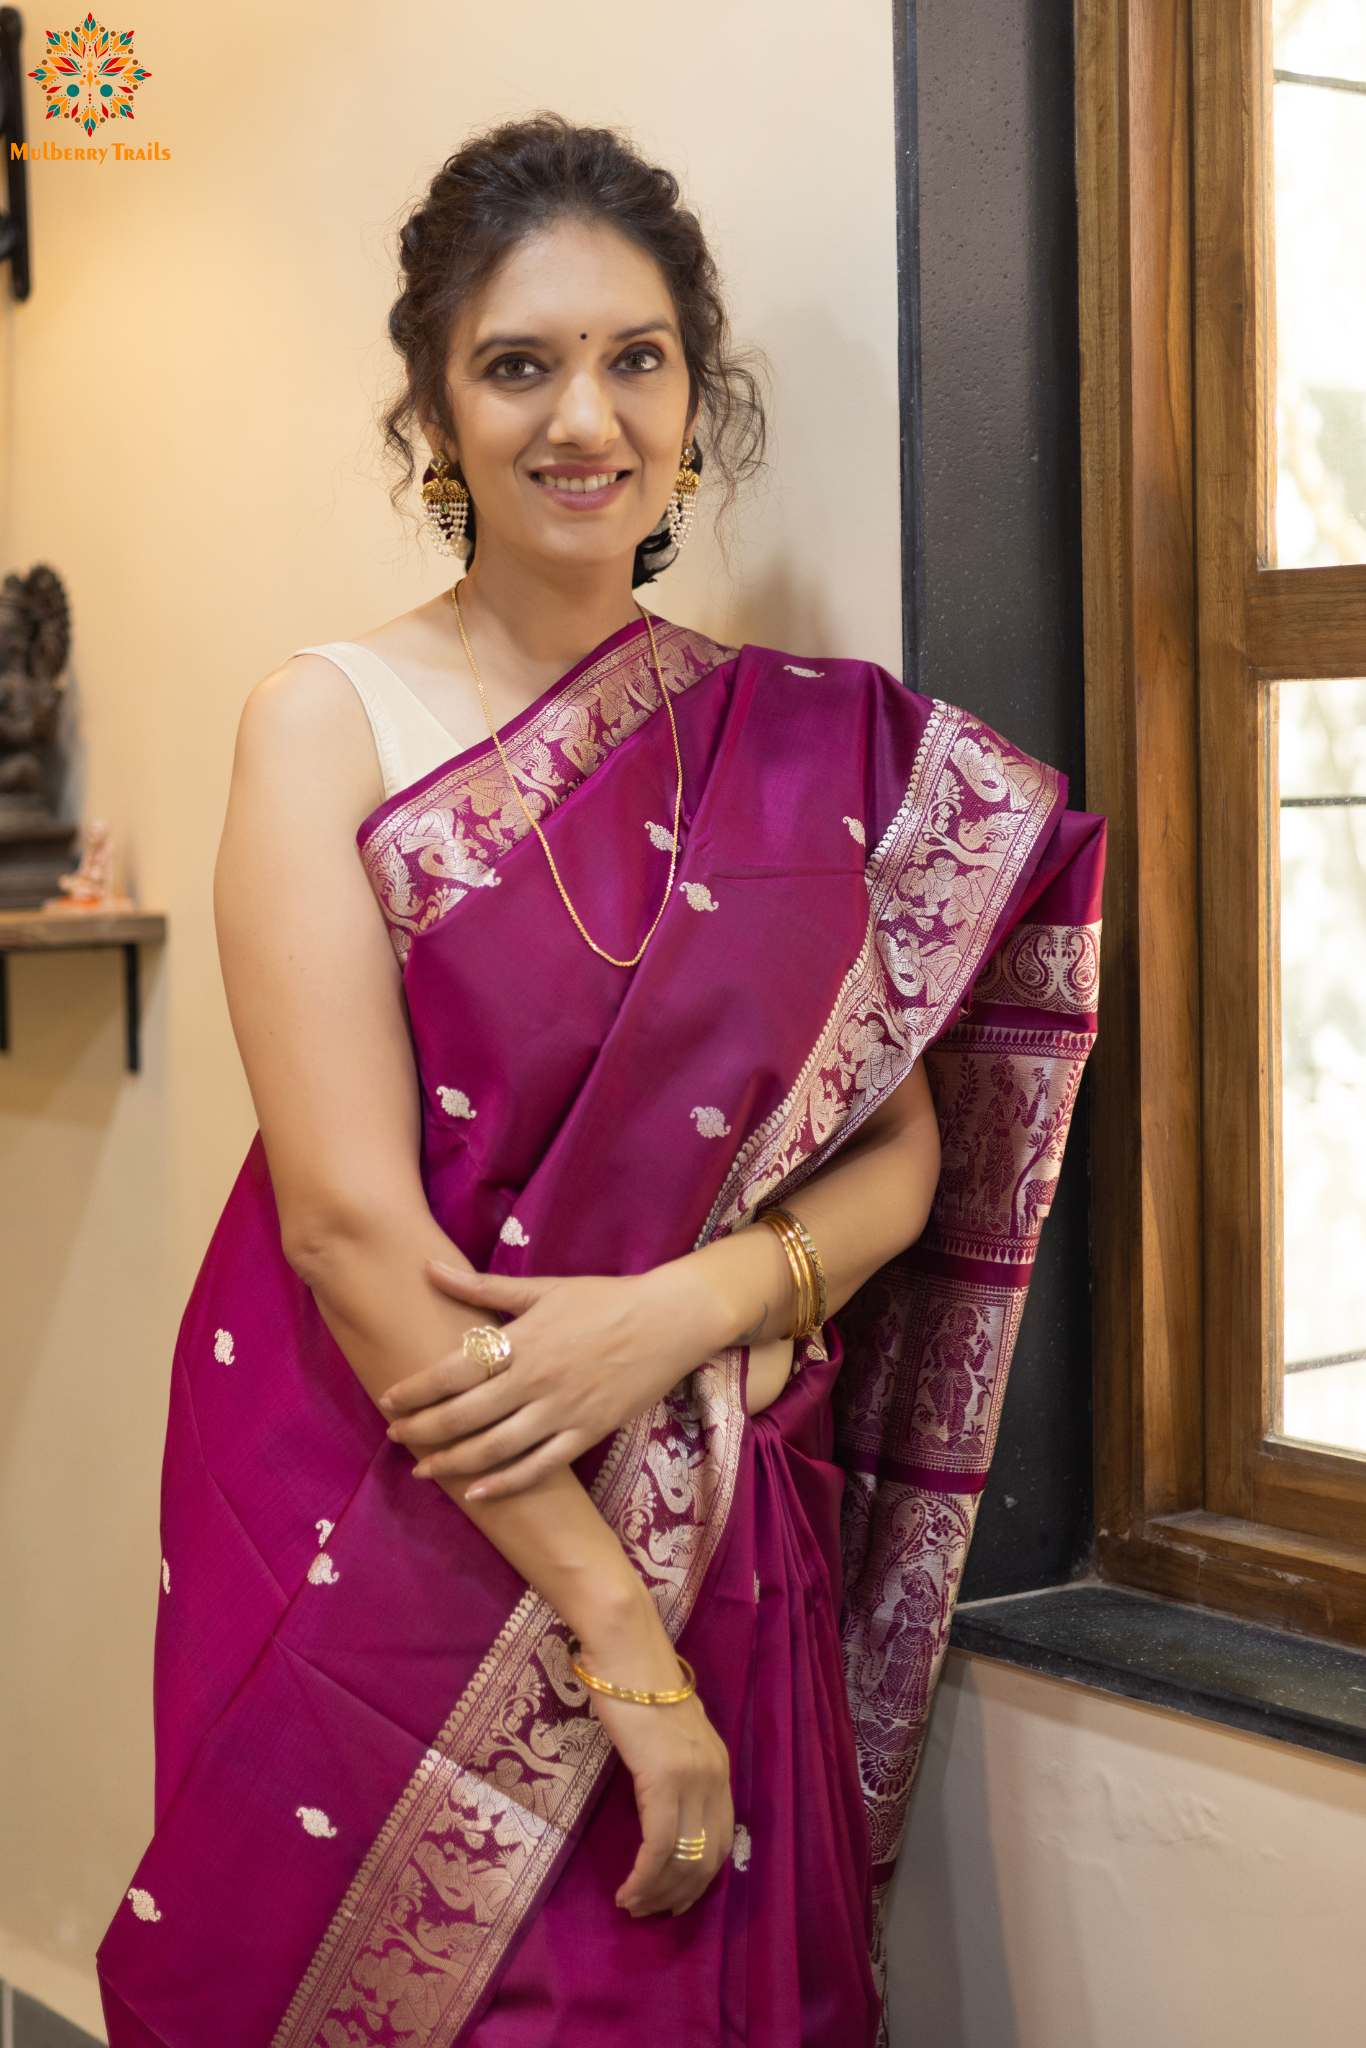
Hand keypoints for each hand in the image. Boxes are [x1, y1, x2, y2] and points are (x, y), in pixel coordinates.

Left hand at [380, 1261, 732, 1500]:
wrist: (669, 1320)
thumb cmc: (604, 1299)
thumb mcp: (544, 1287)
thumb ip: (483, 1286)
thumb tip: (429, 1267)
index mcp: (523, 1340)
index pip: (454, 1370)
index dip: (416, 1389)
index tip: (388, 1399)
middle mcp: (537, 1380)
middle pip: (466, 1414)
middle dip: (424, 1430)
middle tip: (395, 1436)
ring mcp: (563, 1411)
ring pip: (496, 1448)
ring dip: (453, 1462)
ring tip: (424, 1469)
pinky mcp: (587, 1433)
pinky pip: (539, 1467)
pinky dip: (505, 1484)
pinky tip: (478, 1492)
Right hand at [575, 1616, 733, 1917]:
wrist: (625, 1650)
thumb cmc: (635, 1686)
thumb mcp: (666, 1736)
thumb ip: (672, 1770)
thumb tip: (659, 1809)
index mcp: (718, 1766)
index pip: (720, 1839)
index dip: (699, 1878)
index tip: (673, 1898)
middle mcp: (714, 1775)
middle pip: (707, 1856)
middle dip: (679, 1894)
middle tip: (650, 1911)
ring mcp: (693, 1777)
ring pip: (684, 1858)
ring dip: (658, 1892)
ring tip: (634, 1905)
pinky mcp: (665, 1778)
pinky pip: (660, 1845)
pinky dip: (645, 1876)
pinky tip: (628, 1889)